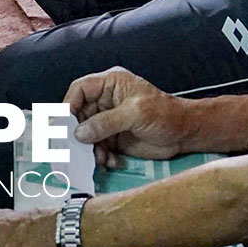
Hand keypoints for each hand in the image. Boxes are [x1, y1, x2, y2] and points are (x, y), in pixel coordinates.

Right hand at [67, 67, 187, 166]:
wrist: (184, 133)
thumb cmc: (163, 114)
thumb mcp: (135, 113)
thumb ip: (106, 122)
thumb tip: (79, 133)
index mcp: (110, 84)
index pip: (81, 89)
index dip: (68, 104)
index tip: (62, 125)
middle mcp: (106, 100)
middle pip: (80, 113)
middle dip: (78, 132)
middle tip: (75, 150)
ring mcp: (109, 120)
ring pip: (87, 133)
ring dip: (90, 148)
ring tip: (100, 159)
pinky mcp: (114, 138)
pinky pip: (98, 147)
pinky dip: (101, 156)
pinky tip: (111, 162)